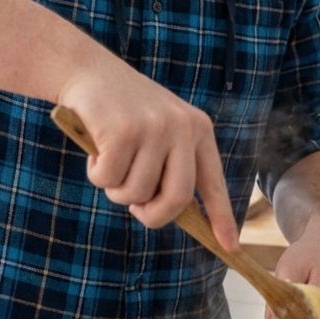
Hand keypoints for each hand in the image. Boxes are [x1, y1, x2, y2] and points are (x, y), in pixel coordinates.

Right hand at [57, 54, 238, 250]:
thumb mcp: (159, 131)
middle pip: (176, 199)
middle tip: (135, 208)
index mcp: (199, 130)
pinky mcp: (124, 131)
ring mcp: (155, 129)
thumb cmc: (122, 110)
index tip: (230, 247)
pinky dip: (96, 173)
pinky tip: (95, 151)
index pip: (213, 182)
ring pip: (136, 193)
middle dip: (152, 215)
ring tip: (109, 161)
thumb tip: (174, 213)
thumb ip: (170, 166)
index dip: (221, 217)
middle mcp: (183, 128)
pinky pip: (109, 179)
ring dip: (115, 189)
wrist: (88, 70)